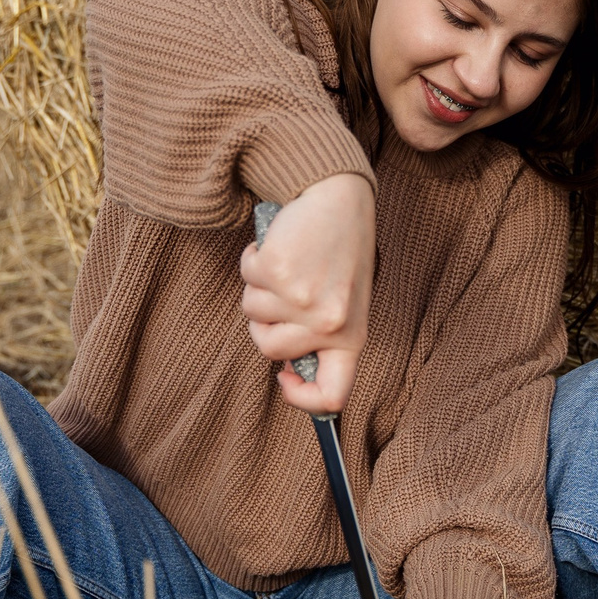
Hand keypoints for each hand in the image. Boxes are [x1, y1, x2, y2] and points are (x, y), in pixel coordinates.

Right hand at [239, 172, 371, 413]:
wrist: (341, 199)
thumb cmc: (340, 253)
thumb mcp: (344, 303)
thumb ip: (319, 337)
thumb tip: (286, 368)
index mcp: (351, 336)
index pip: (331, 395)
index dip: (301, 399)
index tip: (284, 378)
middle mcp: (328, 323)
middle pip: (268, 349)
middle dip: (265, 321)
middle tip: (287, 291)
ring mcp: (301, 299)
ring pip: (252, 311)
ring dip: (260, 286)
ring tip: (289, 264)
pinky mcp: (278, 270)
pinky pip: (246, 276)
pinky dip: (253, 259)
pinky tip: (278, 245)